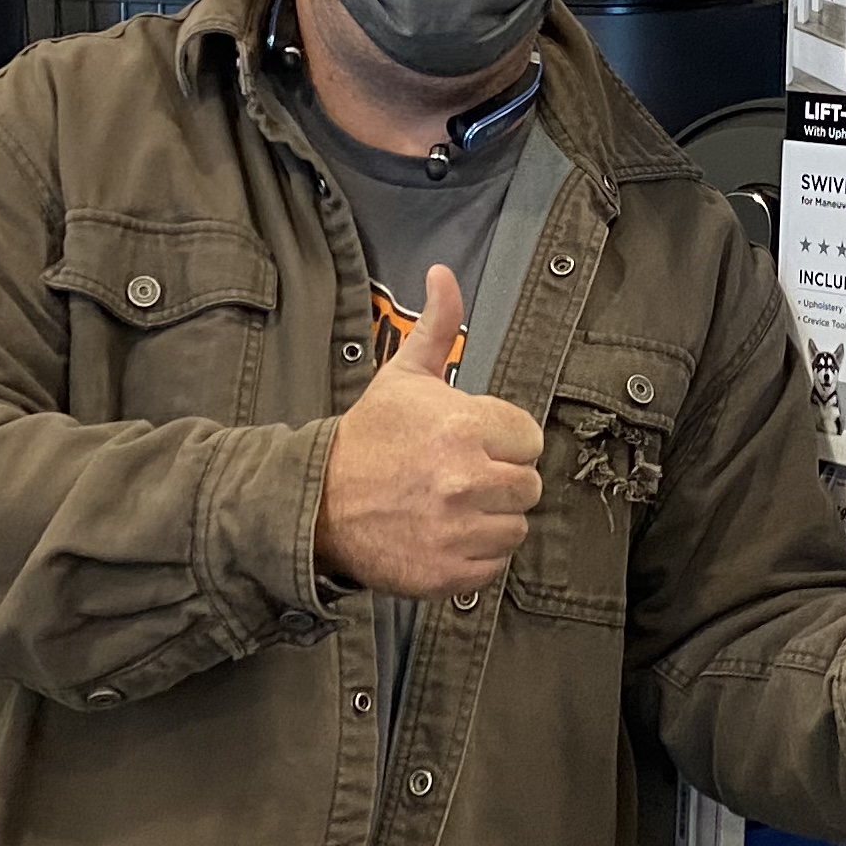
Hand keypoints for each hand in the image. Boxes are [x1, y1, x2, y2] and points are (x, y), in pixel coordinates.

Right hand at [314, 265, 545, 598]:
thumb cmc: (368, 438)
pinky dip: (474, 556)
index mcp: (464, 427)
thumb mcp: (403, 376)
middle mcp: (466, 480)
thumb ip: (438, 326)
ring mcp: (457, 531)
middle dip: (500, 479)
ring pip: (515, 527)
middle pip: (528, 485)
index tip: (472, 444)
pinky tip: (445, 536)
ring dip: (491, 519)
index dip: (503, 440)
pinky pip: (494, 565)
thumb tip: (443, 273)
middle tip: (460, 477)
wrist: (315, 502)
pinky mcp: (447, 573)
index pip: (529, 438)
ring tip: (451, 507)